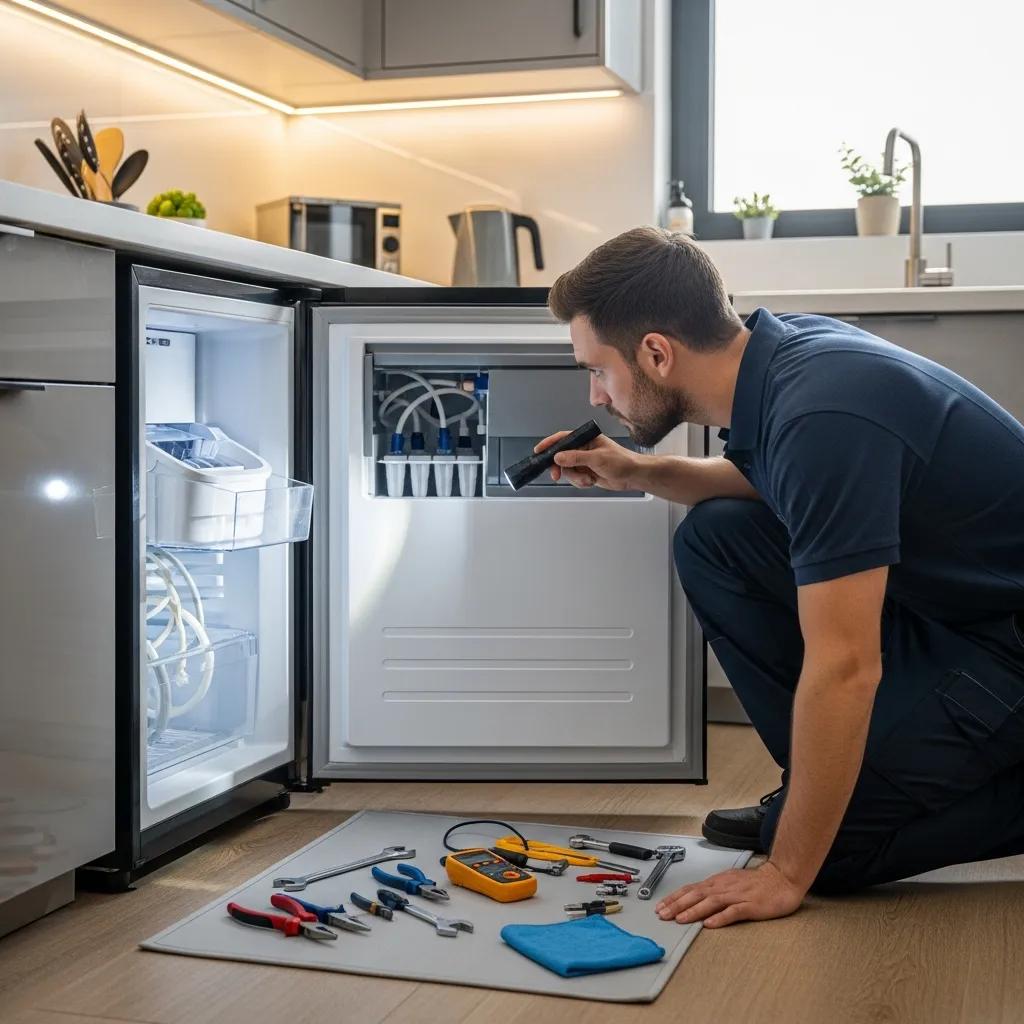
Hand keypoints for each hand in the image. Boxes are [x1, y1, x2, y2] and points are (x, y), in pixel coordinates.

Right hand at [533, 431, 641, 490]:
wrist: (633, 476)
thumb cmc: (621, 461)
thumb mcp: (597, 458)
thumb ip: (576, 457)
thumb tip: (558, 456)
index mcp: (586, 439)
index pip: (563, 438)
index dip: (549, 444)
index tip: (539, 451)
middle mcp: (583, 449)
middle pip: (561, 457)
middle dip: (560, 468)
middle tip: (556, 475)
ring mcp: (584, 461)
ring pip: (567, 470)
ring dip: (575, 478)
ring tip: (588, 479)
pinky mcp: (586, 472)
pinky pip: (574, 479)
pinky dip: (580, 483)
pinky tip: (591, 481)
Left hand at [654, 861, 805, 928]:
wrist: (782, 878)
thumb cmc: (756, 883)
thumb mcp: (730, 882)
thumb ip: (713, 891)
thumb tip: (693, 900)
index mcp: (718, 882)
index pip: (691, 888)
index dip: (674, 897)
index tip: (660, 906)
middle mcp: (724, 887)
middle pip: (696, 894)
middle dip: (677, 905)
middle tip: (662, 914)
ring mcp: (737, 895)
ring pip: (711, 902)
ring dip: (694, 911)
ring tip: (680, 919)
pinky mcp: (751, 905)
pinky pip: (734, 912)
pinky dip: (721, 917)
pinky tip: (711, 924)